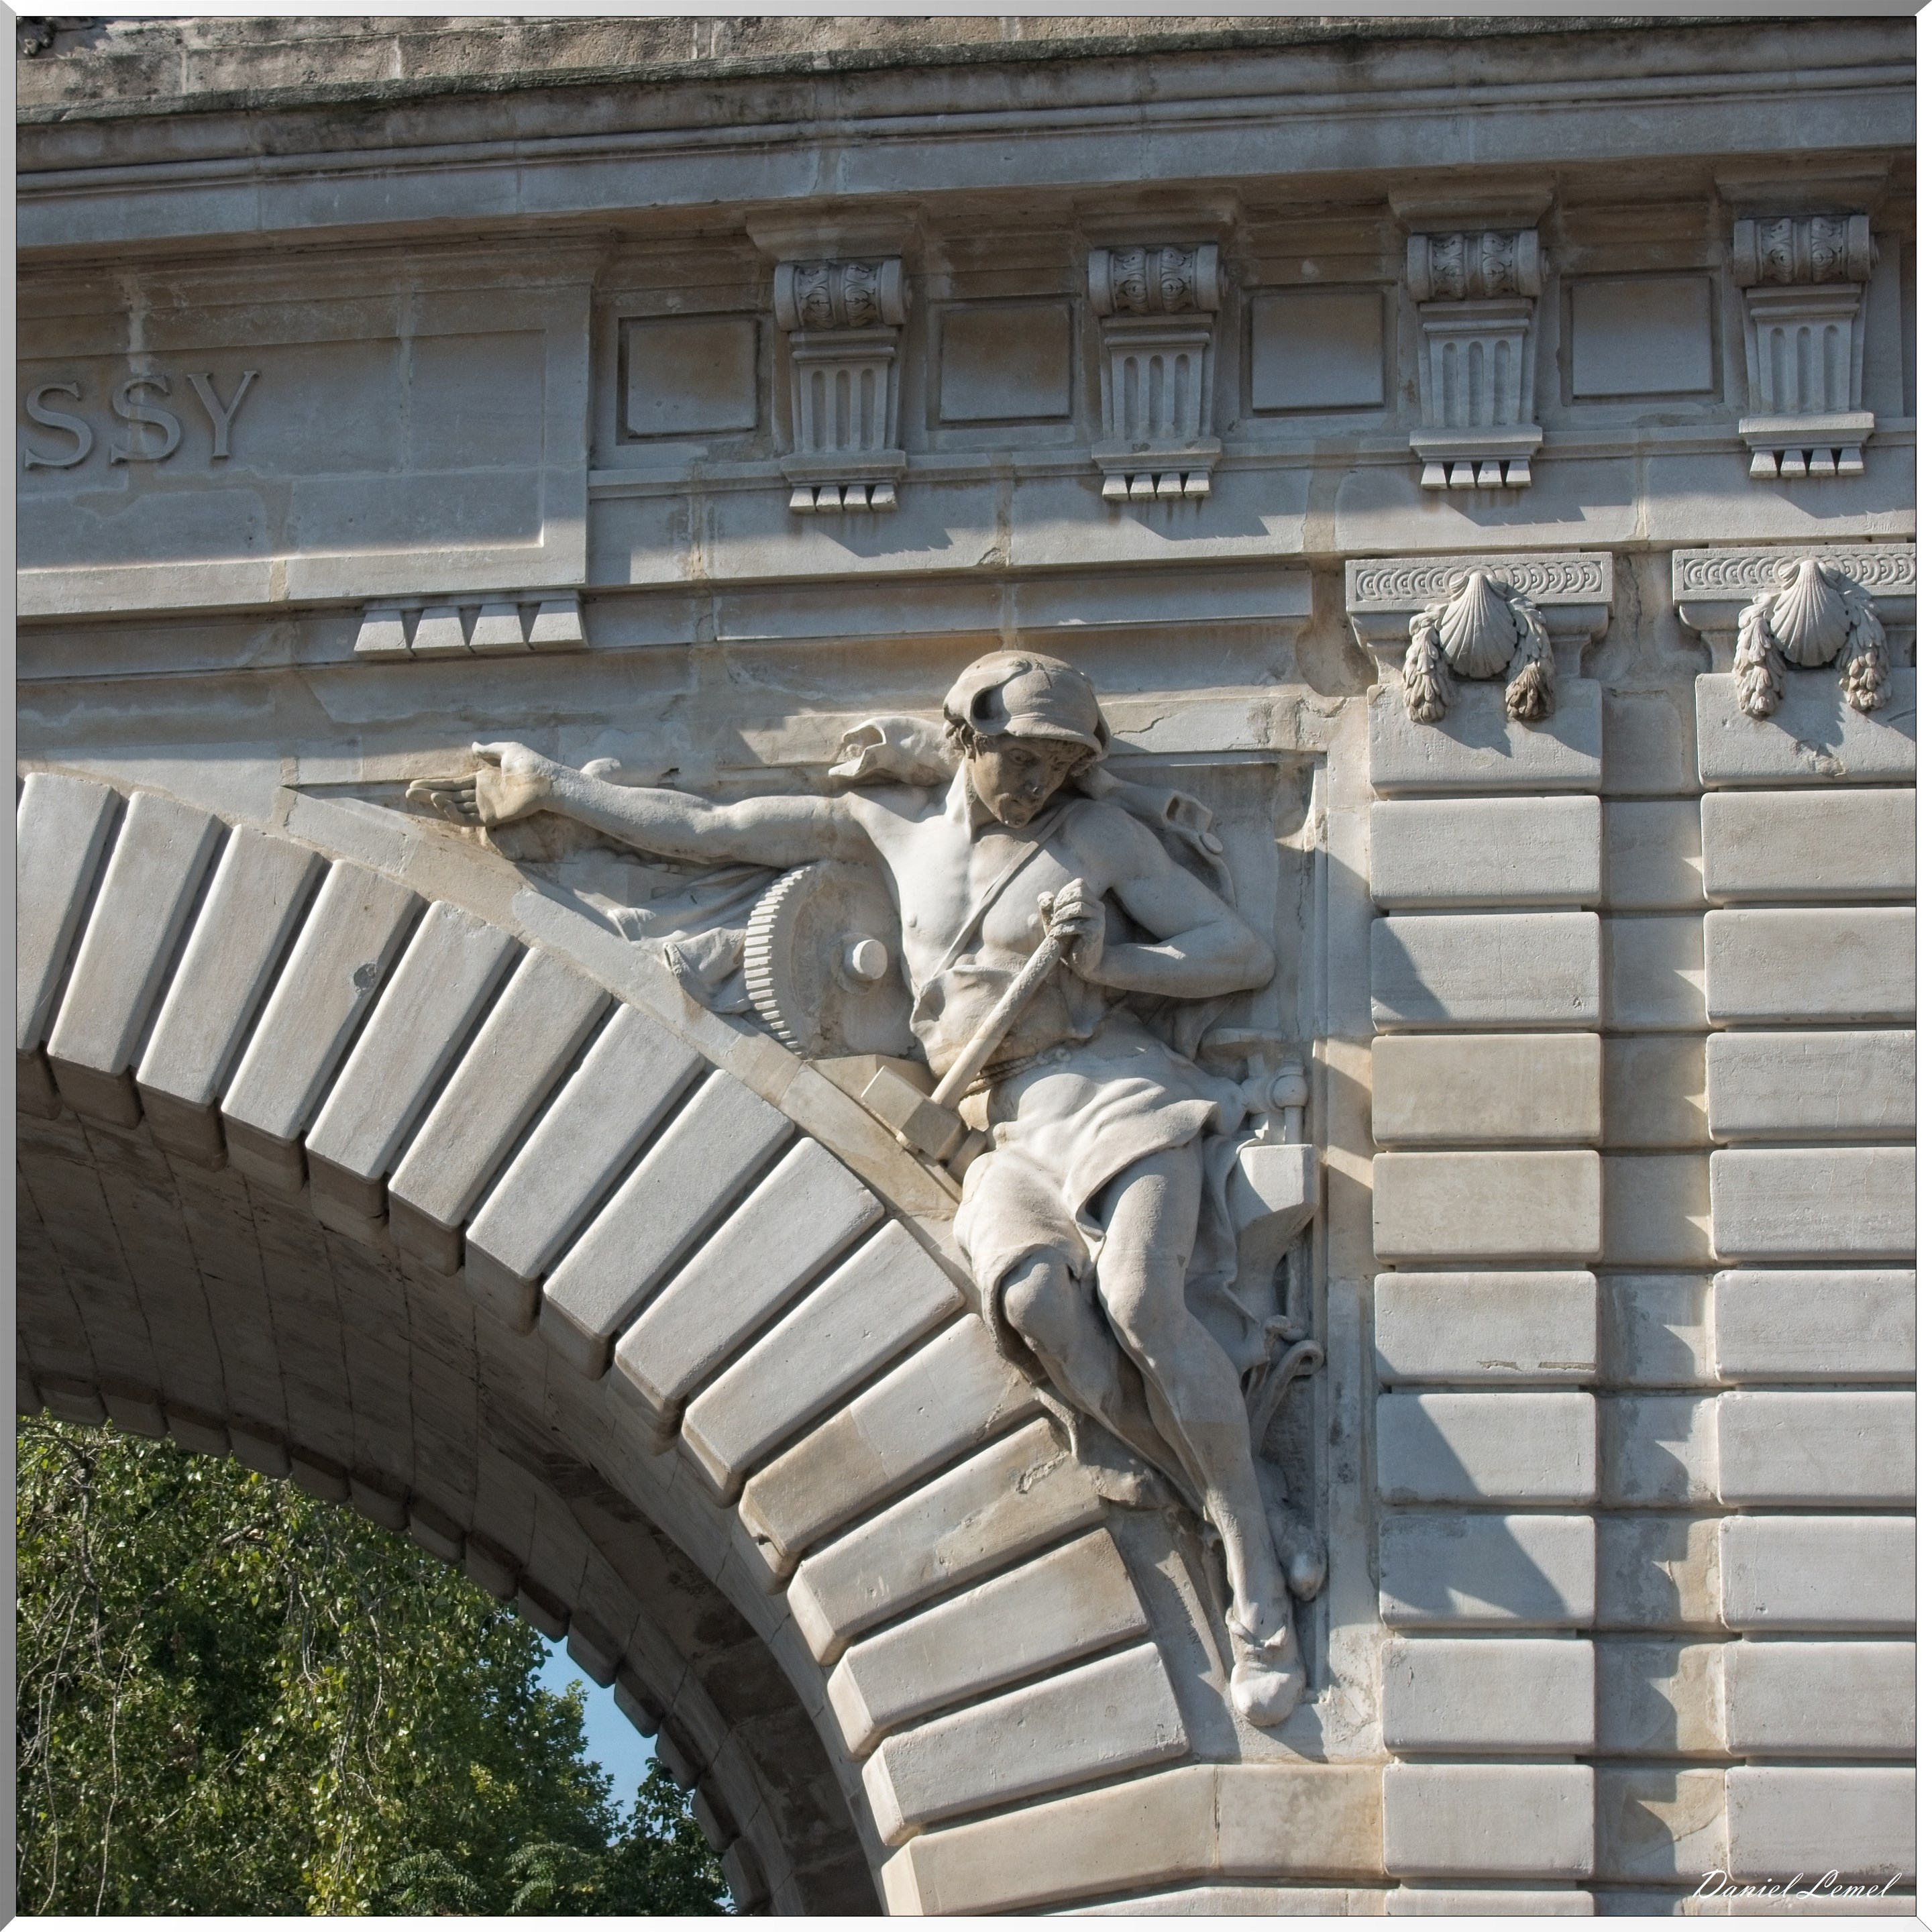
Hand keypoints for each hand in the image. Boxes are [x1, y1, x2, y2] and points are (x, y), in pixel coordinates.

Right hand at [405, 742, 558, 826]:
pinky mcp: (492, 817)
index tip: (415, 784)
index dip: (434, 784)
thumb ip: (488, 750)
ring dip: (436, 802)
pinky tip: (440, 801)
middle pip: (449, 796)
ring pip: (455, 807)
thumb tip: (474, 745)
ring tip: (420, 795)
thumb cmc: (531, 764)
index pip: (453, 784)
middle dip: (428, 794)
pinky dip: (452, 812)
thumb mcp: (506, 751)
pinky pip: (467, 818)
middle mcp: (482, 795)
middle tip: (408, 793)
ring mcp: (486, 807)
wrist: (547, 780)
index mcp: (483, 780)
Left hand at [1039, 879, 1105, 979]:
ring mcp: (1099, 919)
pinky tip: (1056, 935)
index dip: (1064, 892)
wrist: (1085, 962)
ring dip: (1061, 915)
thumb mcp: (1056, 921)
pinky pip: (1077, 925)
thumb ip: (1049, 907)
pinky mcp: (1095, 932)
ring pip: (1079, 907)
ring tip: (1054, 926)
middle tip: (1054, 916)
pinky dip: (1062, 929)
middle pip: (1080, 892)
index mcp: (1092, 901)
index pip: (1079, 884)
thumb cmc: (1069, 940)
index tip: (1055, 907)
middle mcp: (1098, 907)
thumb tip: (1046, 896)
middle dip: (1062, 902)